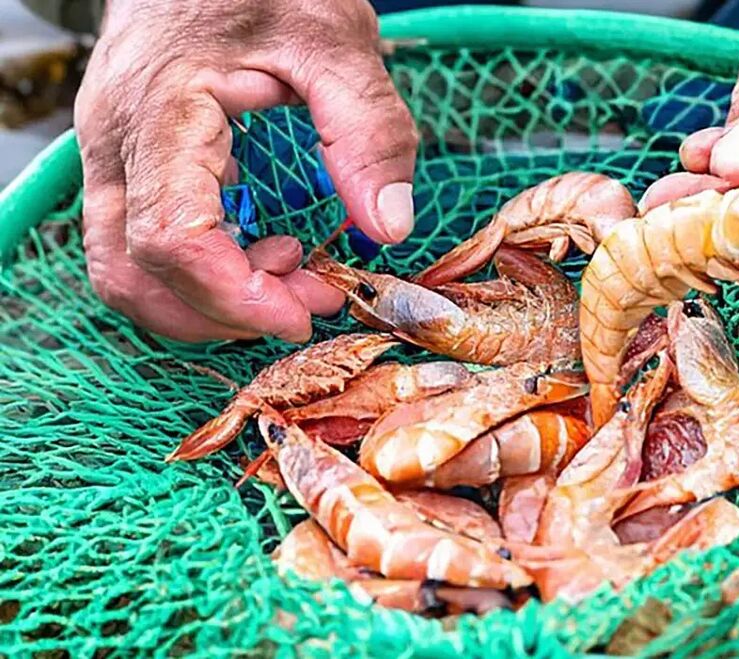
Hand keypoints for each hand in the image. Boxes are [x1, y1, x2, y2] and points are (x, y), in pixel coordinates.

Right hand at [76, 0, 417, 341]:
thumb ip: (368, 131)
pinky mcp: (128, 163)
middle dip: (226, 308)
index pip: (170, 237)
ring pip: (125, 270)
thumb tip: (389, 225)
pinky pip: (139, 244)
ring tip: (289, 274)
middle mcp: (116, 141)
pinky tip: (262, 253)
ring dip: (206, 300)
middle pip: (136, 271)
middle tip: (311, 298)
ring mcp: (112, 154)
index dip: (233, 295)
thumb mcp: (337, 40)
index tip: (303, 314)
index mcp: (161, 110)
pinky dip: (199, 272)